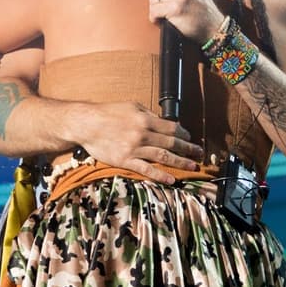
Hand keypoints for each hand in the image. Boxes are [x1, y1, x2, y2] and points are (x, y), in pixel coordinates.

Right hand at [67, 101, 205, 183]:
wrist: (86, 124)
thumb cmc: (107, 113)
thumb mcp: (130, 106)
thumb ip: (148, 114)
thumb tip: (163, 121)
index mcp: (145, 119)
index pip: (172, 127)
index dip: (184, 133)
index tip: (190, 138)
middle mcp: (143, 134)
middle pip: (172, 142)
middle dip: (188, 149)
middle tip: (199, 154)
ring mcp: (135, 148)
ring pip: (164, 156)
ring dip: (181, 162)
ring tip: (192, 167)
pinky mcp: (125, 160)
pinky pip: (147, 169)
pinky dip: (161, 175)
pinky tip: (171, 180)